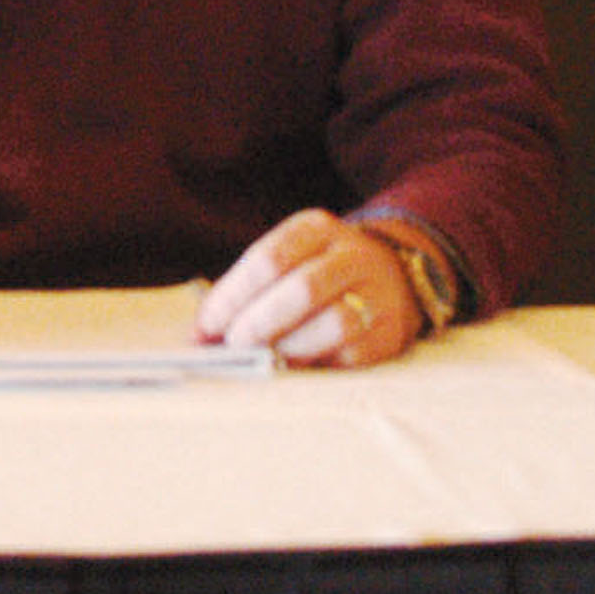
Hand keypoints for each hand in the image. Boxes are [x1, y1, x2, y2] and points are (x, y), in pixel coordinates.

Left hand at [196, 210, 411, 368]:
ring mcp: (376, 292)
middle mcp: (351, 255)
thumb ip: (245, 293)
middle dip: (259, 323)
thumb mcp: (287, 261)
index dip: (232, 296)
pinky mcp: (390, 331)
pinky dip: (320, 363)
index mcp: (316, 229)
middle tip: (234, 345)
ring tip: (267, 358)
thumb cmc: (318, 274)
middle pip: (302, 289)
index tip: (206, 326)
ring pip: (334, 322)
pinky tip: (299, 365)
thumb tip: (199, 336)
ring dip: (292, 346)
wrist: (394, 277)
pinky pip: (353, 353)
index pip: (268, 259)